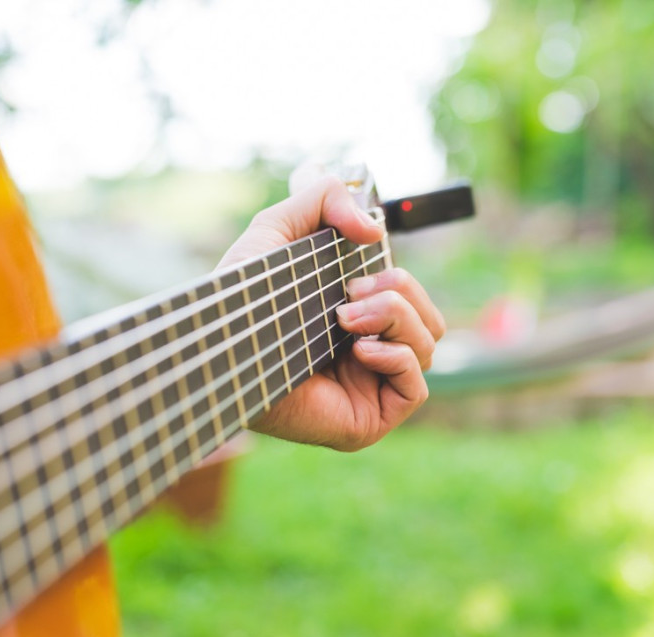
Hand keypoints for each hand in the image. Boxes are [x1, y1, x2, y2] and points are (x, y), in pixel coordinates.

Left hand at [219, 173, 445, 450]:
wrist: (224, 344)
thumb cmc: (241, 296)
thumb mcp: (280, 227)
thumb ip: (326, 198)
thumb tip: (375, 230)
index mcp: (355, 319)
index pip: (411, 300)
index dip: (398, 280)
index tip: (358, 272)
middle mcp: (366, 356)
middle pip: (430, 321)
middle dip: (401, 294)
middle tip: (350, 295)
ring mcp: (369, 390)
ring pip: (429, 347)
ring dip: (396, 319)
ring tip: (345, 321)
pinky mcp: (367, 421)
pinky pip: (417, 387)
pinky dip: (398, 358)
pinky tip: (359, 350)